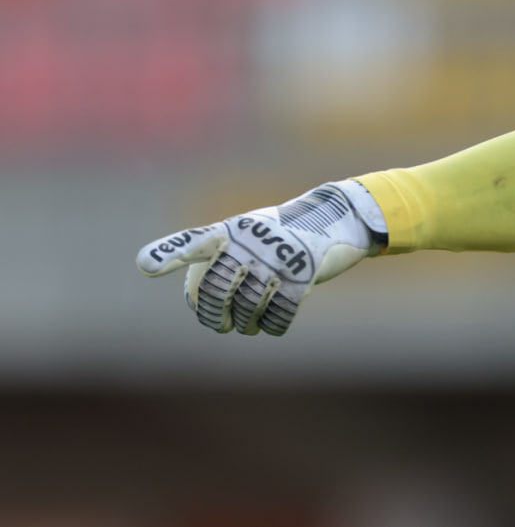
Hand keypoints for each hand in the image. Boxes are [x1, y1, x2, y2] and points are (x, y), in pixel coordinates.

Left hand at [136, 181, 385, 335]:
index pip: (195, 243)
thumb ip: (220, 256)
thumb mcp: (249, 231)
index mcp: (233, 230)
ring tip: (246, 326)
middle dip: (214, 316)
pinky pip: (277, 315)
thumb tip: (198, 302)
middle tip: (220, 325)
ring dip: (245, 325)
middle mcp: (253, 243)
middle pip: (218, 290)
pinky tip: (270, 325)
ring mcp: (279, 259)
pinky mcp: (304, 278)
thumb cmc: (282, 232)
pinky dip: (271, 326)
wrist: (336, 219)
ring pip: (247, 308)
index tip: (145, 267)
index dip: (170, 254)